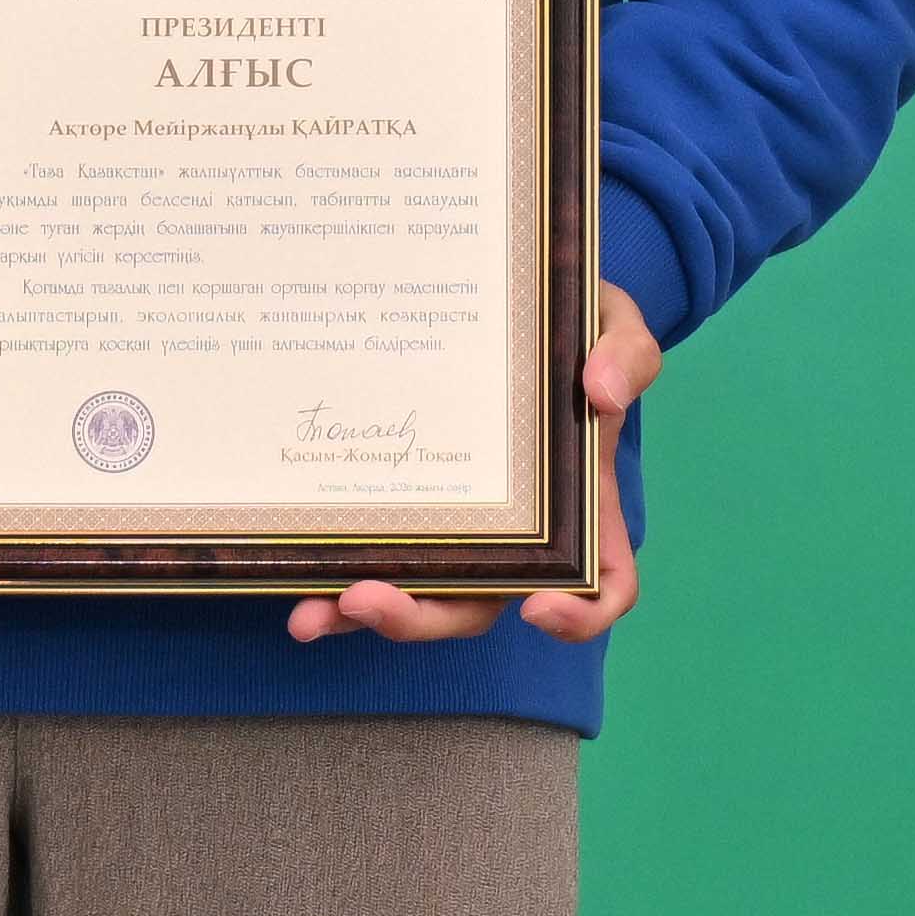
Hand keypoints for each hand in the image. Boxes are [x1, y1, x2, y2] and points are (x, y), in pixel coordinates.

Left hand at [291, 285, 665, 649]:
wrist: (511, 297)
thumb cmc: (571, 322)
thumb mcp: (614, 322)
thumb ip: (626, 352)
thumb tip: (602, 393)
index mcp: (579, 499)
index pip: (603, 581)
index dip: (579, 614)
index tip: (538, 607)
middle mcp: (517, 530)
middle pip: (481, 605)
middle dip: (421, 618)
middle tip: (365, 599)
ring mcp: (456, 520)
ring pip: (415, 594)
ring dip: (361, 613)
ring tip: (309, 613)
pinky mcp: (401, 498)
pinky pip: (371, 551)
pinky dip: (330, 573)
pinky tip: (288, 570)